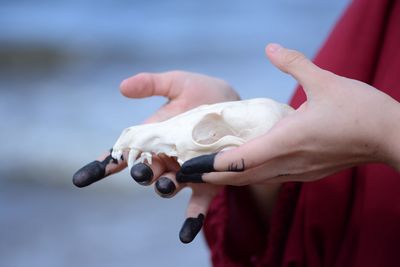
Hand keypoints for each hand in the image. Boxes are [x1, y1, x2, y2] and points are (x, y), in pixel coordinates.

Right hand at [72, 71, 238, 242]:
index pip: (124, 153)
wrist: (238, 106)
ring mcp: (186, 173)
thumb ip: (152, 84)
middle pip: (145, 171)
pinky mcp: (208, 182)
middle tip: (142, 171)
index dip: (103, 165)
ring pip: (167, 186)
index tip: (81, 179)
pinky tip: (184, 236)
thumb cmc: (204, 93)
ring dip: (164, 188)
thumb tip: (122, 87)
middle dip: (141, 172)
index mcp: (154, 138)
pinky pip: (197, 205)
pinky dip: (190, 221)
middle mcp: (166, 159)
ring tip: (168, 184)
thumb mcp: (179, 83)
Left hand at [178, 44, 399, 184]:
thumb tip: (271, 48)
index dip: (212, 164)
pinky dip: (251, 175)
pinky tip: (244, 167)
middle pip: (241, 177)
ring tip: (209, 173)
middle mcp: (289, 162)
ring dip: (230, 178)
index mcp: (288, 140)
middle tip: (189, 173)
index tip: (190, 164)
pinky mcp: (307, 174)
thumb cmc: (361, 110)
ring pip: (255, 181)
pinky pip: (270, 178)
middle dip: (213, 177)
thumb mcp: (326, 80)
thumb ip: (294, 63)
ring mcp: (298, 172)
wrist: (391, 137)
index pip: (240, 159)